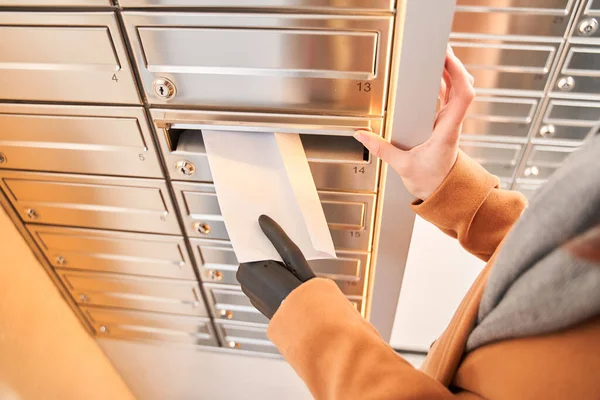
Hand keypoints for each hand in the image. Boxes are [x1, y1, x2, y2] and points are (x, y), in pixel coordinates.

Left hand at [236, 215, 315, 318]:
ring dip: (266, 266)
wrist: (306, 322)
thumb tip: (263, 220)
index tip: (265, 227)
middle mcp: (244, 280)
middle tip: (280, 250)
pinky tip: (281, 279)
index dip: (259, 237)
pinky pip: (257, 283)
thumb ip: (276, 236)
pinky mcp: (254, 300)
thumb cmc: (301, 289)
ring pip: (255, 270)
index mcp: (250, 267)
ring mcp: (248, 291)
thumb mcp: (292, 256)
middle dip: (264, 252)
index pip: (249, 244)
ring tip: (284, 265)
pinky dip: (266, 279)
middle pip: (252, 257)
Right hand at [354, 46, 474, 199]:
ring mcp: (450, 123)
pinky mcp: (445, 125)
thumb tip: (362, 135)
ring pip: (458, 91)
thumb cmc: (432, 181)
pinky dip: (445, 84)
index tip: (446, 58)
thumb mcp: (402, 166)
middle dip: (453, 65)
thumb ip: (381, 149)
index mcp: (447, 131)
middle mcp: (452, 124)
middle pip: (462, 87)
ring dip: (450, 73)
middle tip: (439, 50)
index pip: (462, 96)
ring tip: (437, 57)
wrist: (445, 194)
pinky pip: (450, 98)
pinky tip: (435, 76)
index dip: (457, 73)